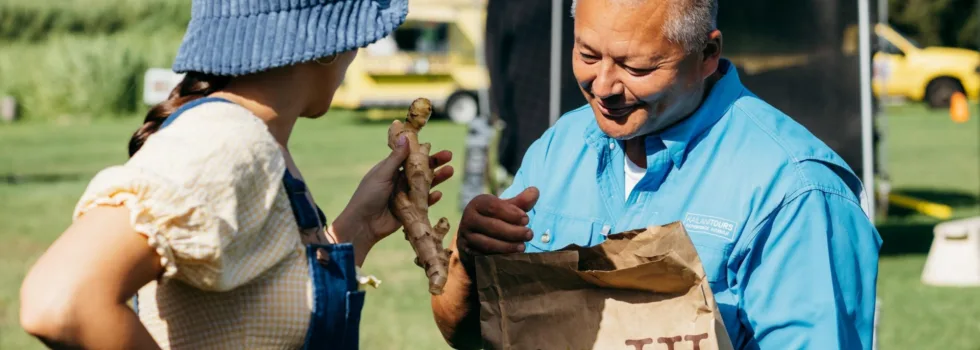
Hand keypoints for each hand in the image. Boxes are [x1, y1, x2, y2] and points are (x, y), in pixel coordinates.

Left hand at [333, 135, 453, 248]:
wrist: (363, 224)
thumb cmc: (368, 196)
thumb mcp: (382, 174)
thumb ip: (396, 158)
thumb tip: (406, 137)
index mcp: (390, 169)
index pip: (409, 157)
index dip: (421, 151)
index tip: (432, 145)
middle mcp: (399, 181)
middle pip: (420, 169)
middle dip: (435, 163)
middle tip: (449, 156)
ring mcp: (405, 195)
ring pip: (425, 184)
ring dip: (438, 178)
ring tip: (450, 171)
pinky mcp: (410, 210)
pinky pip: (424, 203)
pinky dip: (431, 198)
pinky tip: (438, 194)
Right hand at [456, 187, 538, 262]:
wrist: (474, 235)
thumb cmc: (495, 218)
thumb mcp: (505, 208)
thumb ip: (520, 202)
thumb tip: (535, 191)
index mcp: (477, 203)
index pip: (494, 207)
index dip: (512, 214)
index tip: (526, 220)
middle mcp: (468, 219)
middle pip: (492, 226)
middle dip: (513, 232)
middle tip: (530, 235)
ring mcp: (466, 237)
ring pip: (488, 243)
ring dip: (508, 246)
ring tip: (523, 247)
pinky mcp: (468, 252)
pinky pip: (485, 256)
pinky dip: (500, 257)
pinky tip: (513, 255)